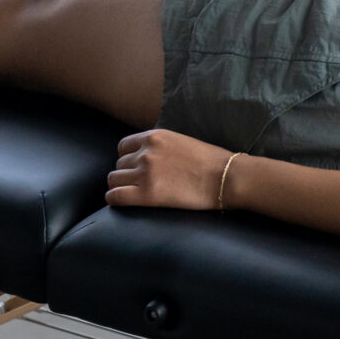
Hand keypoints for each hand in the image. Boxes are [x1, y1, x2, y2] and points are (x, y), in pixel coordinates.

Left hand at [107, 129, 235, 209]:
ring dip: (120, 186)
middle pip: (119, 164)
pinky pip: (116, 196)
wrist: (225, 177)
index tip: (134, 169)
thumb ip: (161, 146)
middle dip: (126, 174)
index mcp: (154, 137)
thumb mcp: (181, 141)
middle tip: (138, 184)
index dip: (127, 159)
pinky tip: (119, 201)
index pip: (123, 147)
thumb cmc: (211, 161)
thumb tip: (150, 156)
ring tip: (130, 194)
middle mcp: (146, 152)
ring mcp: (145, 172)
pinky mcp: (148, 194)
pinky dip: (114, 199)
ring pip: (114, 179)